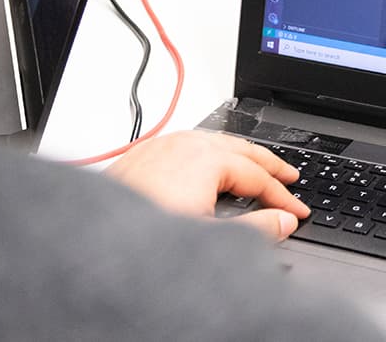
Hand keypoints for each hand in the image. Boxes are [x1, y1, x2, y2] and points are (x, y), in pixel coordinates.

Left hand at [103, 131, 309, 239]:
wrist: (88, 243)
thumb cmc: (140, 241)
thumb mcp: (209, 238)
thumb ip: (255, 229)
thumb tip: (283, 221)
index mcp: (206, 159)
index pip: (258, 177)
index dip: (283, 197)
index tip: (297, 212)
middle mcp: (184, 145)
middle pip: (240, 150)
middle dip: (269, 165)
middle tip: (290, 177)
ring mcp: (160, 147)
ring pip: (213, 142)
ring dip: (239, 155)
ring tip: (256, 166)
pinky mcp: (142, 155)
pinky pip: (187, 145)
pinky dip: (210, 153)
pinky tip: (210, 164)